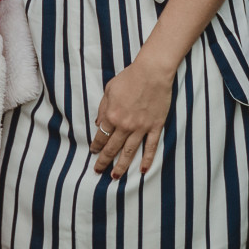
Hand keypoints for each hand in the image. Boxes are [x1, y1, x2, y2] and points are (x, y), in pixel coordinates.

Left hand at [91, 57, 173, 178]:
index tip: (93, 152)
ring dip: (121, 166)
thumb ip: (103, 108)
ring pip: (129, 152)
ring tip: (115, 177)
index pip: (101, 136)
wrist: (152, 72)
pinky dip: (147, 160)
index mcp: (111, 115)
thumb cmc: (130, 78)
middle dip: (104, 161)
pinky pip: (151, 147)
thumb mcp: (109, 90)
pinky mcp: (155, 127)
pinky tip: (142, 170)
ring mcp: (141, 128)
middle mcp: (125, 125)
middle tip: (98, 171)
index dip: (96, 146)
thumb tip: (98, 123)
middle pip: (112, 148)